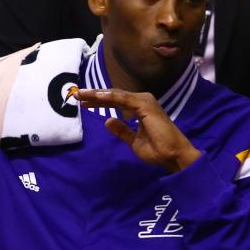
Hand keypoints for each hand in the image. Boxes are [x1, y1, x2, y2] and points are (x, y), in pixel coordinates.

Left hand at [75, 89, 201, 171]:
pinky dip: (109, 97)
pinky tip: (96, 97)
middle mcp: (142, 101)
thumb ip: (122, 130)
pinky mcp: (145, 105)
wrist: (172, 155)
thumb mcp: (134, 141)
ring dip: (97, 94)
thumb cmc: (157, 150)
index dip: (98, 102)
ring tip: (81, 94)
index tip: (83, 103)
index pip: (115, 102)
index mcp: (139, 109)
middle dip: (94, 95)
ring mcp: (144, 101)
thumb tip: (108, 121)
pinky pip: (123, 99)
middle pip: (114, 95)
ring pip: (116, 95)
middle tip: (77, 95)